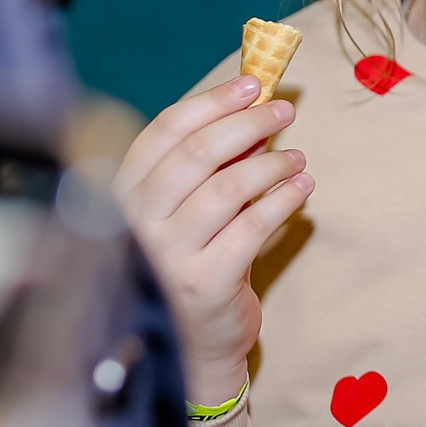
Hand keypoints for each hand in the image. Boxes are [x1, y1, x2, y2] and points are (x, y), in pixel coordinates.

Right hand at [112, 74, 312, 400]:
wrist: (195, 343)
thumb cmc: (197, 260)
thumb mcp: (194, 208)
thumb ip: (213, 164)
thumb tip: (254, 109)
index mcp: (122, 195)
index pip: (163, 132)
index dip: (210, 102)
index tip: (252, 83)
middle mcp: (135, 223)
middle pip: (197, 154)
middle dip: (247, 123)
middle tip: (285, 110)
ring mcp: (165, 255)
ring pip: (228, 187)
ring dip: (272, 163)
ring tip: (298, 157)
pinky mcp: (204, 281)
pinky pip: (253, 225)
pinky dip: (284, 198)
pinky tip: (303, 187)